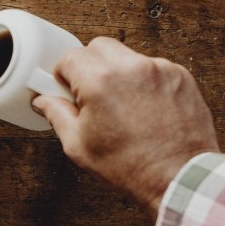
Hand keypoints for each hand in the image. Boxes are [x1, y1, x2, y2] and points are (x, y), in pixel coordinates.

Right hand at [32, 37, 219, 216]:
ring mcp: (159, 69)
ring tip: (121, 104)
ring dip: (118, 72)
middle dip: (89, 66)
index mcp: (100, 81)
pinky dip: (144, 81)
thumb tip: (44, 101)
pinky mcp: (180, 76)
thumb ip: (56, 115)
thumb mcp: (78, 145)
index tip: (68, 89)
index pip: (70, 57)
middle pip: (97, 47)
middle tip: (91, 94)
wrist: (179, 178)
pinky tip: (144, 107)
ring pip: (126, 56)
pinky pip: (152, 67)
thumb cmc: (131, 167)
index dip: (64, 75)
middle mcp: (131, 68)